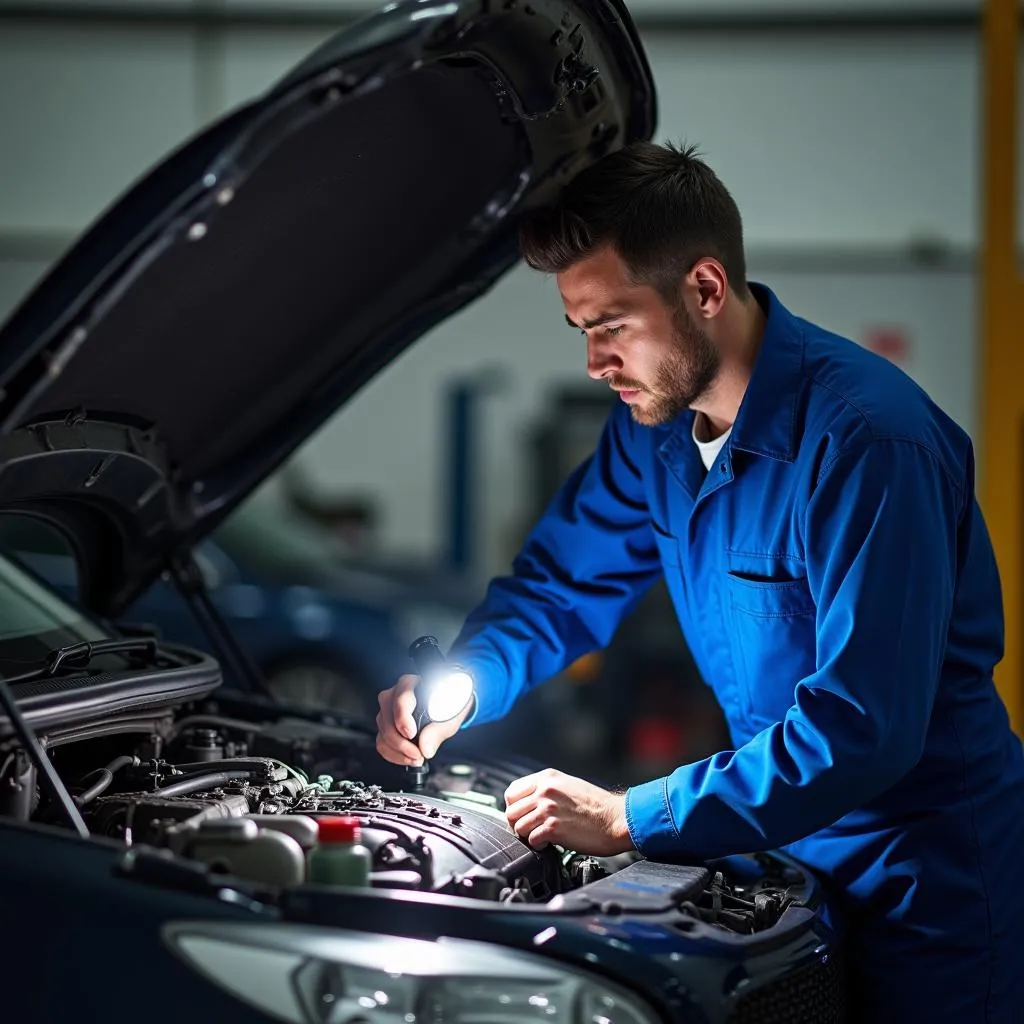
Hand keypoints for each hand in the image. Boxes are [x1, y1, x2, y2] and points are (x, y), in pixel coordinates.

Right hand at [375, 674, 472, 765]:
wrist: (449, 707)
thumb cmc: (450, 705)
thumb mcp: (451, 716)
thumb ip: (438, 730)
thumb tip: (425, 747)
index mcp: (411, 684)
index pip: (401, 698)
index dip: (403, 718)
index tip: (411, 734)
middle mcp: (395, 695)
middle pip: (387, 718)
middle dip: (400, 742)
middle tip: (418, 754)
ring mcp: (388, 711)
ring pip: (383, 733)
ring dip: (398, 751)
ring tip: (417, 757)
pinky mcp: (386, 726)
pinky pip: (381, 743)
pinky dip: (394, 755)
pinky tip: (408, 758)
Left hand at [504, 768, 634, 855]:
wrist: (616, 819)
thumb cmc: (597, 805)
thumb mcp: (568, 785)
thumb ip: (547, 789)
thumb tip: (529, 802)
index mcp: (547, 778)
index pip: (512, 791)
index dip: (514, 806)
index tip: (521, 815)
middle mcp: (545, 791)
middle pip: (511, 811)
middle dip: (518, 823)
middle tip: (529, 830)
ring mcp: (548, 809)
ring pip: (517, 827)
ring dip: (527, 835)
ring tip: (539, 837)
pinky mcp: (553, 828)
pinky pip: (531, 840)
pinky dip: (537, 845)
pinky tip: (548, 843)